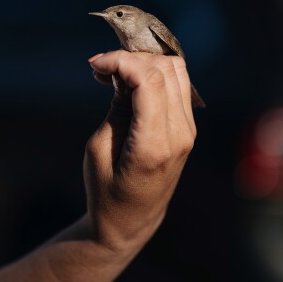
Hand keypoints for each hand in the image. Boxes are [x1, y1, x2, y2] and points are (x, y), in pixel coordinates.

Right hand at [84, 50, 195, 253]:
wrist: (130, 223)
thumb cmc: (106, 191)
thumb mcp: (98, 149)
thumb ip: (116, 106)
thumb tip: (121, 71)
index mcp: (155, 144)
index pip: (149, 80)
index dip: (120, 60)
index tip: (94, 65)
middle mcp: (180, 134)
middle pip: (164, 68)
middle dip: (129, 58)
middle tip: (100, 70)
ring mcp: (188, 130)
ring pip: (176, 69)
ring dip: (144, 61)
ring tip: (115, 74)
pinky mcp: (187, 127)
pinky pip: (178, 83)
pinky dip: (154, 72)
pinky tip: (130, 81)